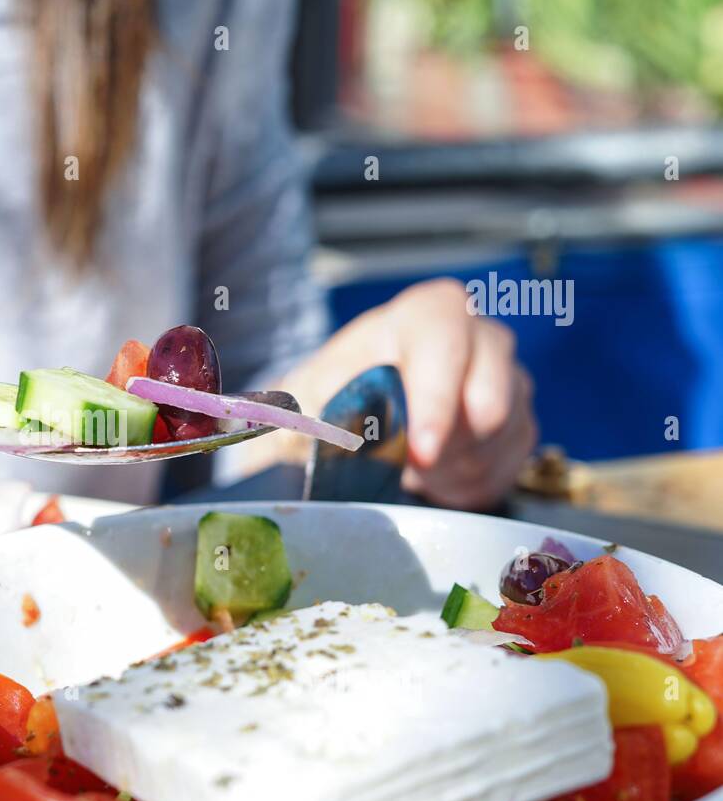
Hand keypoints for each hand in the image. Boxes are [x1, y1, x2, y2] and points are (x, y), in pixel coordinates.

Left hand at [259, 278, 536, 509]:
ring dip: (453, 470)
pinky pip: (509, 466)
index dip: (436, 399)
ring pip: (502, 439)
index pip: (445, 340)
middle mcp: (478, 338)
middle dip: (450, 448)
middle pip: (495, 396)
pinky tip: (433, 477)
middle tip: (408, 468)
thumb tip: (280, 423)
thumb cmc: (334, 395)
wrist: (357, 415)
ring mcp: (508, 380)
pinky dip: (467, 484)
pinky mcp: (520, 422)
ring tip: (411, 468)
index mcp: (424, 316)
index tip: (419, 452)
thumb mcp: (304, 396)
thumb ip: (297, 407)